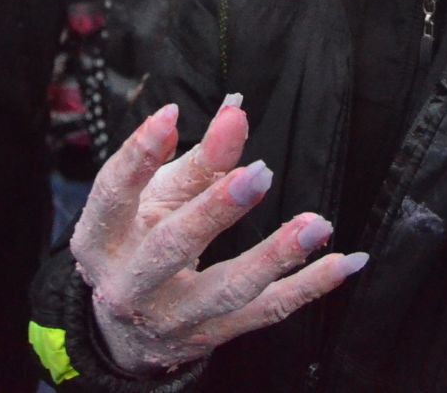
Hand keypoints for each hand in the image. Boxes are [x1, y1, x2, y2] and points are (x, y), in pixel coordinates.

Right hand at [73, 98, 365, 373]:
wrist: (124, 332)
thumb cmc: (139, 241)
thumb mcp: (150, 200)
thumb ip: (192, 160)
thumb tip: (233, 110)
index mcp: (102, 239)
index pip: (114, 194)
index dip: (139, 154)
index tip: (171, 115)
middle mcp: (131, 283)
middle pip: (172, 245)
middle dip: (215, 209)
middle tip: (258, 173)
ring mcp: (173, 317)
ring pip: (226, 289)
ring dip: (274, 256)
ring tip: (315, 224)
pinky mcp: (212, 336)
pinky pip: (267, 312)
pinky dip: (309, 287)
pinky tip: (344, 262)